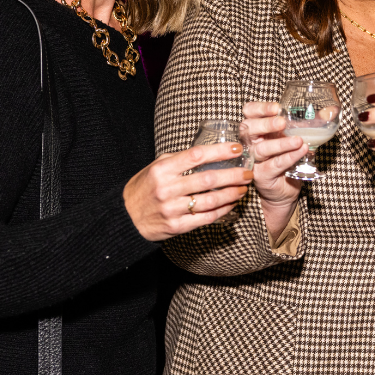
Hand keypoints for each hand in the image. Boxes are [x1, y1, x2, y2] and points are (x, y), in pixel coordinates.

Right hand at [123, 142, 253, 241]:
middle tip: (248, 172)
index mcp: (162, 169)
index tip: (237, 148)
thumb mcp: (155, 167)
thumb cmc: (144, 188)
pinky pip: (206, 218)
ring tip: (243, 189)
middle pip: (208, 179)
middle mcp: (167, 188)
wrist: (126, 218)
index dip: (219, 151)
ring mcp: (172, 209)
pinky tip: (231, 204)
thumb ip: (178, 160)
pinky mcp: (176, 226)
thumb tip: (208, 152)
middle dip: (233, 175)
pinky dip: (222, 211)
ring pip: (210, 200)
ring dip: (231, 194)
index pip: (196, 155)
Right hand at [241, 101, 306, 237]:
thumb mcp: (299, 137)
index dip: (259, 108)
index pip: (250, 112)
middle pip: (249, 129)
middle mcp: (252, 143)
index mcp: (258, 129)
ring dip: (280, 143)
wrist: (286, 189)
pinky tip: (301, 152)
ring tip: (298, 141)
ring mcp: (255, 160)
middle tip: (282, 122)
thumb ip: (312, 123)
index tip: (277, 107)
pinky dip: (288, 158)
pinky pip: (274, 165)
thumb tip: (332, 110)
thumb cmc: (289, 159)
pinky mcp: (262, 176)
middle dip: (266, 124)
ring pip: (261, 149)